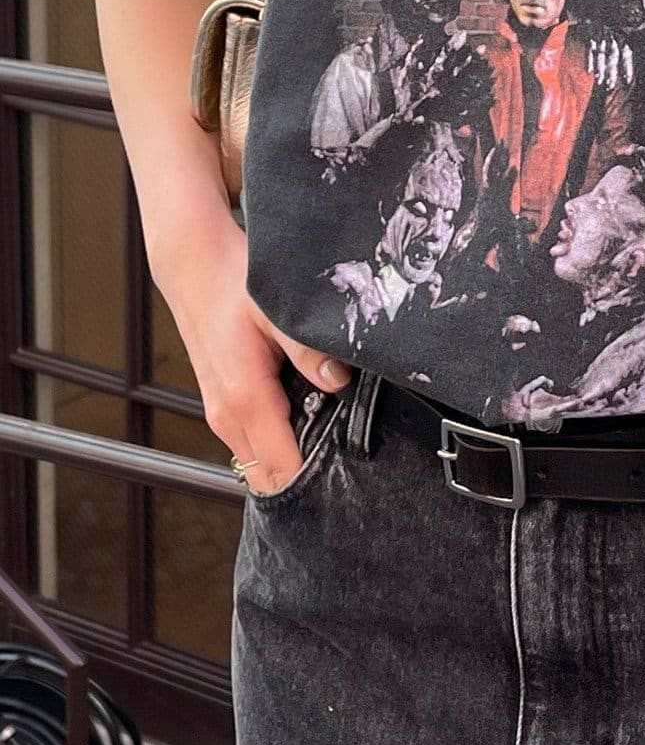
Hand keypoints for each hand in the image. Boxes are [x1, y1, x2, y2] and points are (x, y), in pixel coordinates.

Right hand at [152, 214, 352, 496]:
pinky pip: (254, 443)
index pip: (281, 471)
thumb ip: (307, 349)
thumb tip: (338, 381)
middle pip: (271, 479)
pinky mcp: (224, 405)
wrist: (193, 264)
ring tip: (332, 434)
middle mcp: (228, 416)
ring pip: (260, 464)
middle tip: (349, 456)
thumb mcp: (276, 310)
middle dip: (309, 476)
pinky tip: (307, 414)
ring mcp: (223, 413)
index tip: (350, 473)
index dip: (317, 479)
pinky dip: (281, 440)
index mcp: (244, 398)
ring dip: (294, 457)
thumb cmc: (231, 283)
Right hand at [585, 30, 633, 89]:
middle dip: (612, 72)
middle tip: (610, 85)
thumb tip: (624, 65)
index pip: (626, 53)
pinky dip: (589, 60)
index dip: (627, 68)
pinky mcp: (588, 35)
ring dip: (601, 69)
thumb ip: (617, 50)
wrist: (588, 11)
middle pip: (613, 56)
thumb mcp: (613, 34)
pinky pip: (589, 50)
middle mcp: (611, 36)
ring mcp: (599, 35)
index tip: (628, 81)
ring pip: (601, 55)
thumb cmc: (601, 26)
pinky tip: (589, 71)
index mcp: (619, 36)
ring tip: (600, 81)